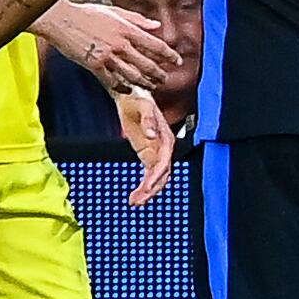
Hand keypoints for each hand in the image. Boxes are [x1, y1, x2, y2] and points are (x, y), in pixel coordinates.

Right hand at [43, 0, 183, 92]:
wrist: (61, 20)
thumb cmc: (88, 13)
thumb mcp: (116, 11)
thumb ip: (138, 20)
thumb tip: (157, 26)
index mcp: (128, 30)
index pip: (156, 46)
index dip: (170, 55)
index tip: (177, 61)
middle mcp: (121, 44)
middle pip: (147, 64)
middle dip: (159, 74)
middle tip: (165, 79)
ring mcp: (107, 56)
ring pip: (132, 75)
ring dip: (144, 83)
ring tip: (151, 86)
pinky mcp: (94, 65)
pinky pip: (112, 81)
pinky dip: (122, 86)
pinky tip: (128, 88)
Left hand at [119, 90, 177, 204]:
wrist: (133, 96)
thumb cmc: (139, 100)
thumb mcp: (143, 107)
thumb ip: (148, 121)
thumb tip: (152, 135)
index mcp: (166, 139)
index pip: (164, 164)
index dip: (156, 177)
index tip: (147, 188)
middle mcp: (164, 149)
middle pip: (162, 175)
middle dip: (151, 190)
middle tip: (137, 201)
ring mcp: (156, 153)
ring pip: (157, 178)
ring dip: (148, 191)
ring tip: (134, 202)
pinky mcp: (147, 154)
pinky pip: (149, 175)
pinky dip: (144, 186)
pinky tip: (135, 196)